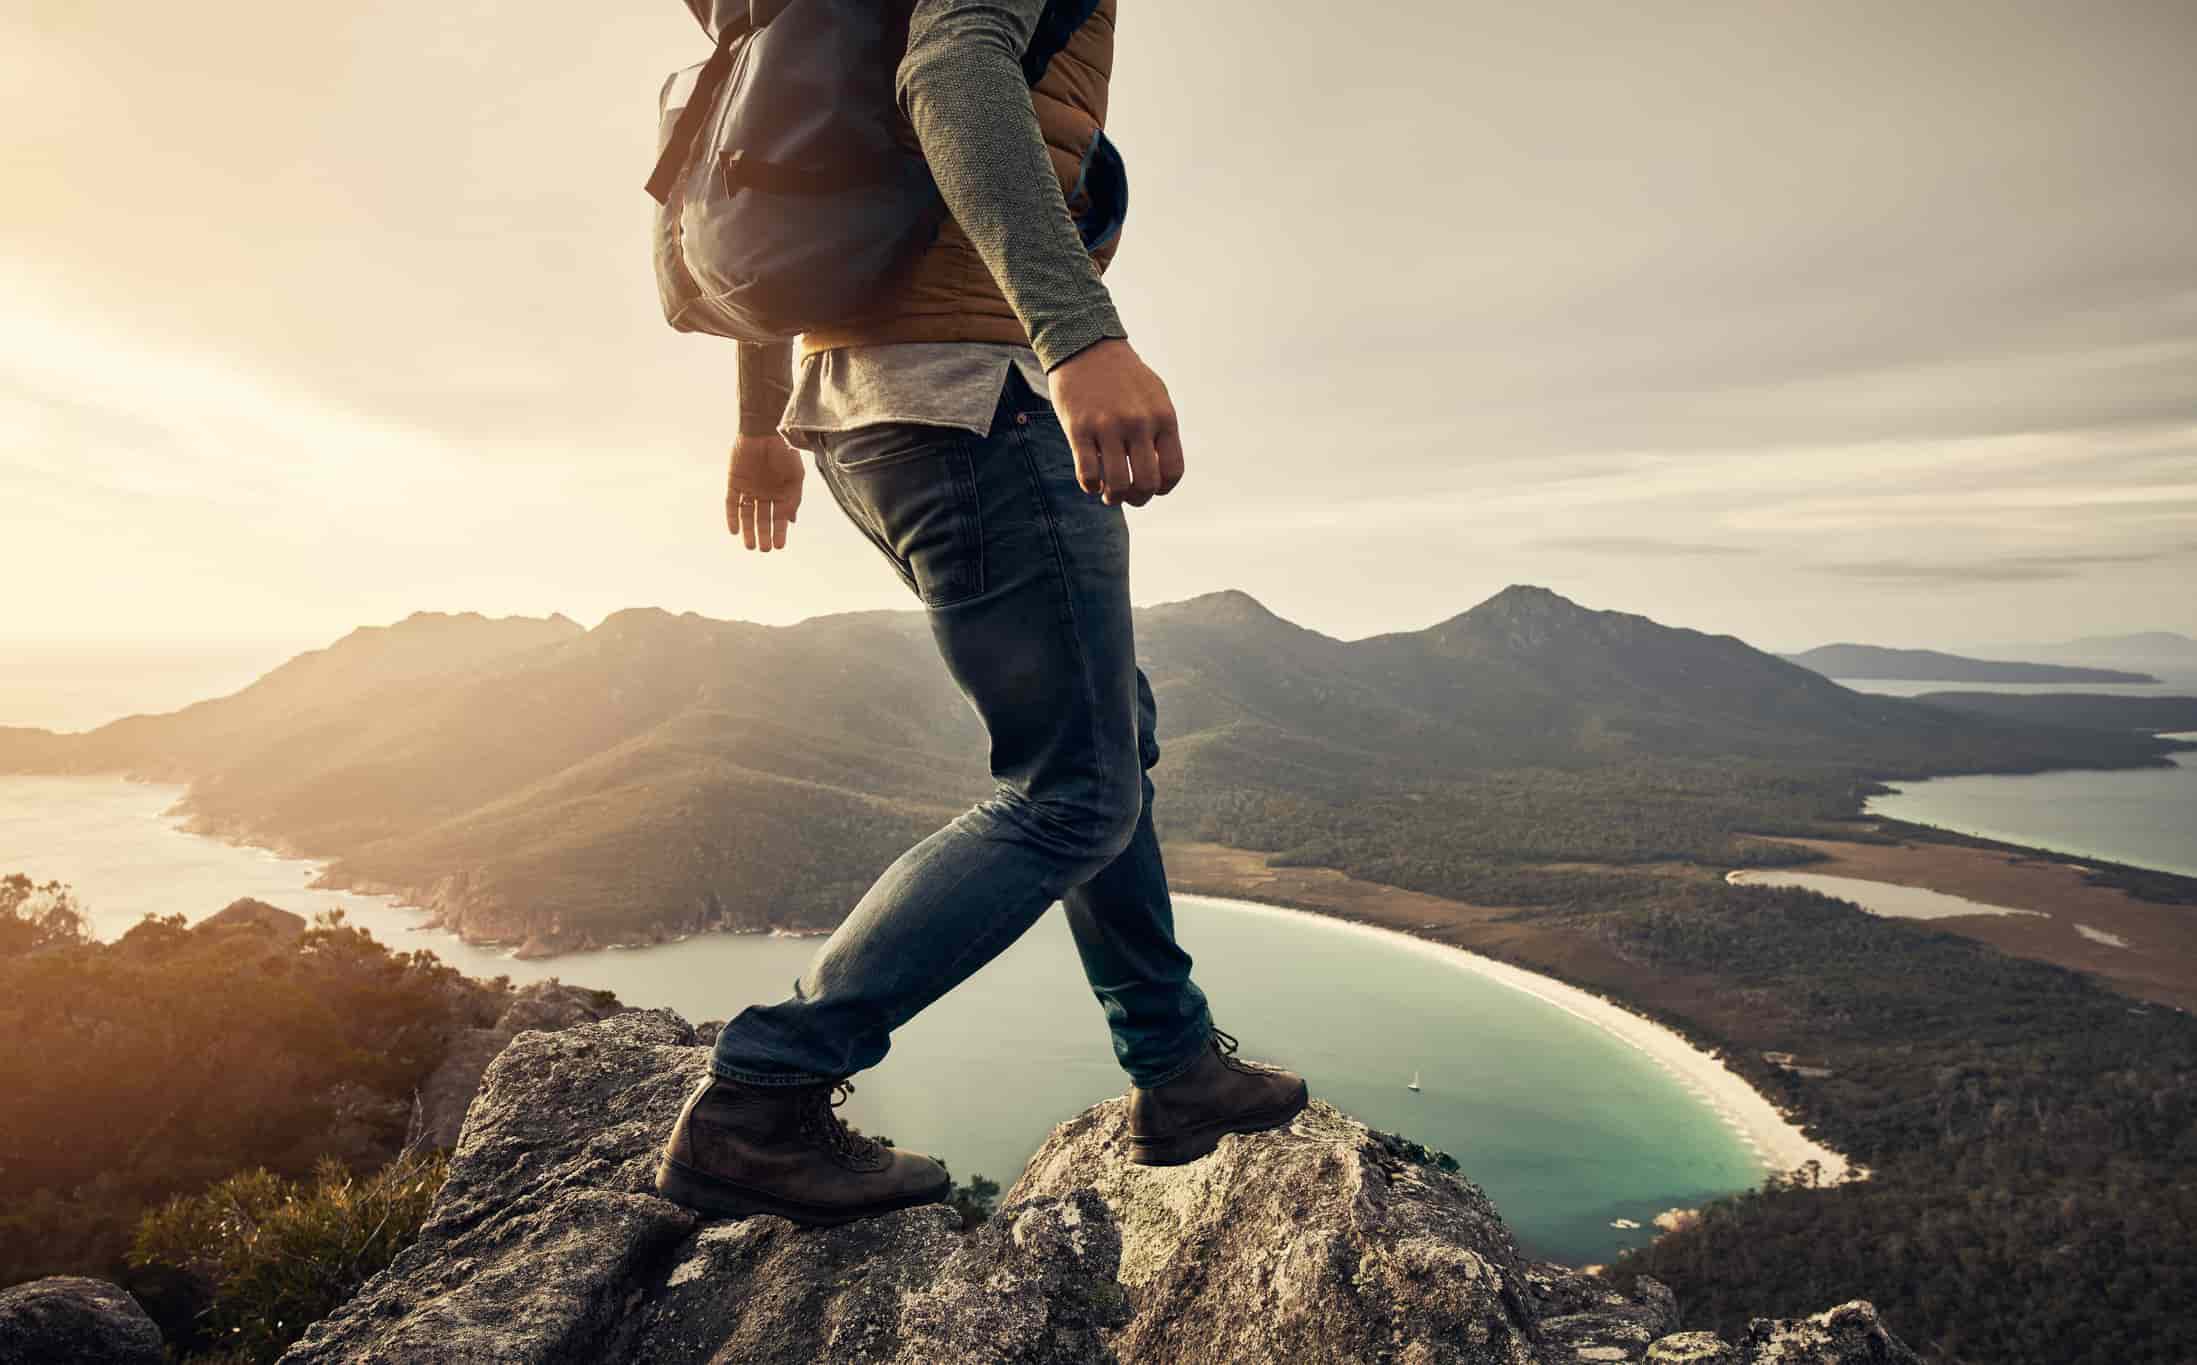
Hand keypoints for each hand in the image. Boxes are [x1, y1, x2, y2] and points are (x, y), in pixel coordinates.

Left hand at [726, 433, 802, 552]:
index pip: (779, 518)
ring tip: (750, 546)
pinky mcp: (734, 482)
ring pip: (747, 515)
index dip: (779, 532)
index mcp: (781, 493)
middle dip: (764, 535)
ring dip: (748, 530)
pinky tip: (734, 530)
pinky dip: (732, 517)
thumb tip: (790, 521)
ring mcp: (749, 489)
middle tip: (764, 549)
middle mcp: (765, 494)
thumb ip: (793, 499)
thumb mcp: (796, 477)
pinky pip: (732, 503)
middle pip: (762, 519)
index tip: (779, 546)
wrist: (765, 431)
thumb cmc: (784, 452)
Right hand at [1046, 338, 1184, 506]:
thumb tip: (1163, 470)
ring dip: (1114, 498)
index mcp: (1162, 417)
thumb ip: (1162, 430)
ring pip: (1116, 484)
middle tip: (1129, 496)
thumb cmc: (1123, 376)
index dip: (1163, 488)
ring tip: (1109, 494)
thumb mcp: (1156, 396)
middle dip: (1138, 499)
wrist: (1086, 345)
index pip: (1172, 471)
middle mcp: (1138, 423)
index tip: (1152, 488)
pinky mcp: (1079, 428)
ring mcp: (1107, 426)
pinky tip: (1091, 481)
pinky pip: (1087, 474)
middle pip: (1146, 484)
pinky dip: (1090, 486)